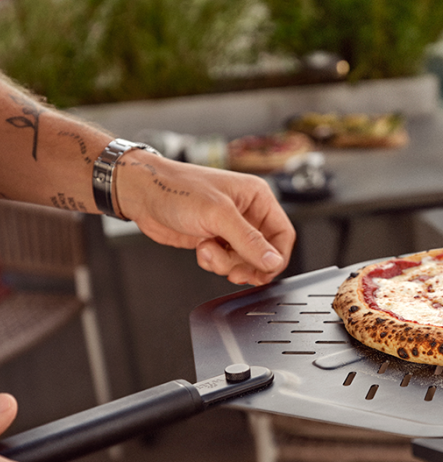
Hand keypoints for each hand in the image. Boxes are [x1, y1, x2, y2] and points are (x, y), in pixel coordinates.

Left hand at [117, 155, 296, 285]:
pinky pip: (225, 262)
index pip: (282, 234)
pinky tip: (200, 249)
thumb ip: (249, 240)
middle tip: (233, 270)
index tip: (263, 271)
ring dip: (225, 263)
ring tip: (207, 250)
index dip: (276, 257)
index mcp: (257, 198)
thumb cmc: (177, 189)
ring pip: (243, 261)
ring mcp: (229, 228)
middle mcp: (247, 212)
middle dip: (246, 264)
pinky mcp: (214, 239)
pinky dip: (213, 262)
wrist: (141, 194)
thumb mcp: (218, 215)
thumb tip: (273, 261)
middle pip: (264, 252)